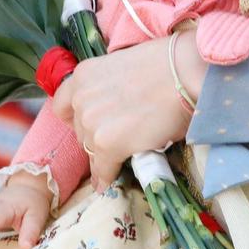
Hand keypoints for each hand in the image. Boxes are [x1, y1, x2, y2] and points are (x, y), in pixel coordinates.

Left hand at [52, 27, 202, 186]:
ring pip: (91, 150)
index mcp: (83, 75)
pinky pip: (103, 169)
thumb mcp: (123, 66)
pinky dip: (106, 177)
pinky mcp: (108, 144)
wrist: (185, 74)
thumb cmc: (166, 65)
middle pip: (79, 130)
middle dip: (95, 135)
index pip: (63, 105)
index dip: (76, 117)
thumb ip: (108, 87)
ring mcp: (92, 123)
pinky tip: (108, 182)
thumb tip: (116, 106)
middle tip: (118, 136)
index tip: (89, 123)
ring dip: (103, 154)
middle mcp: (81, 98)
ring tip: (121, 156)